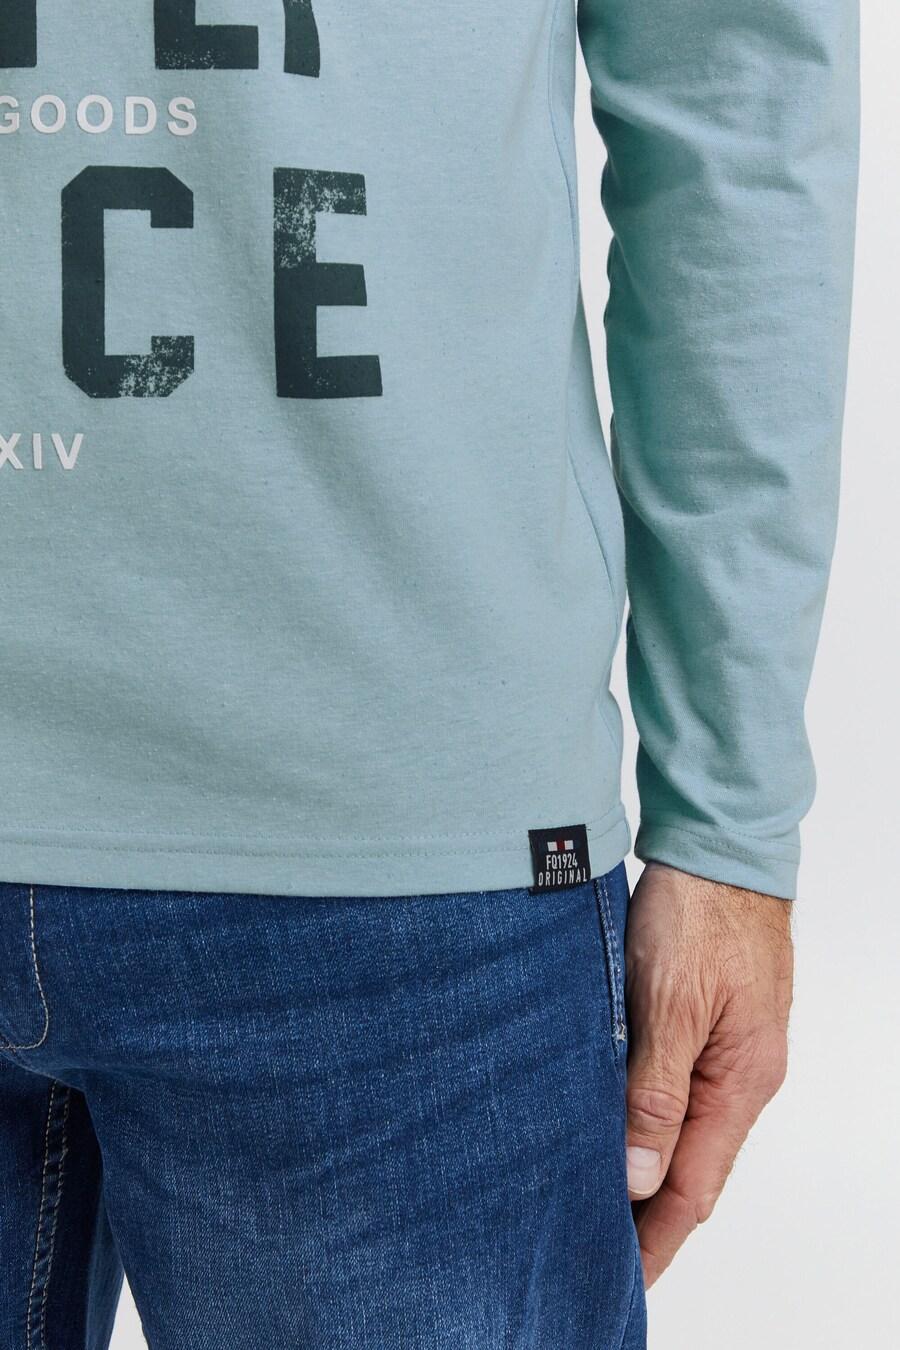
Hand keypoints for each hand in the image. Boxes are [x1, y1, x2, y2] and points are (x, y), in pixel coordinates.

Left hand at [624, 862, 792, 1287]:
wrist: (719, 847)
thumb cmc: (700, 915)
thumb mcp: (671, 1006)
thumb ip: (655, 1091)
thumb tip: (640, 1175)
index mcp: (740, 1081)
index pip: (696, 1186)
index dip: (658, 1237)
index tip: (620, 1275)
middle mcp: (742, 1074)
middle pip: (694, 1166)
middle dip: (650, 1213)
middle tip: (597, 1248)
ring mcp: (729, 1048)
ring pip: (685, 1127)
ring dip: (647, 1166)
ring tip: (598, 1199)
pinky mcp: (709, 1021)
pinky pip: (680, 1088)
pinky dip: (650, 1119)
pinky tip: (617, 1125)